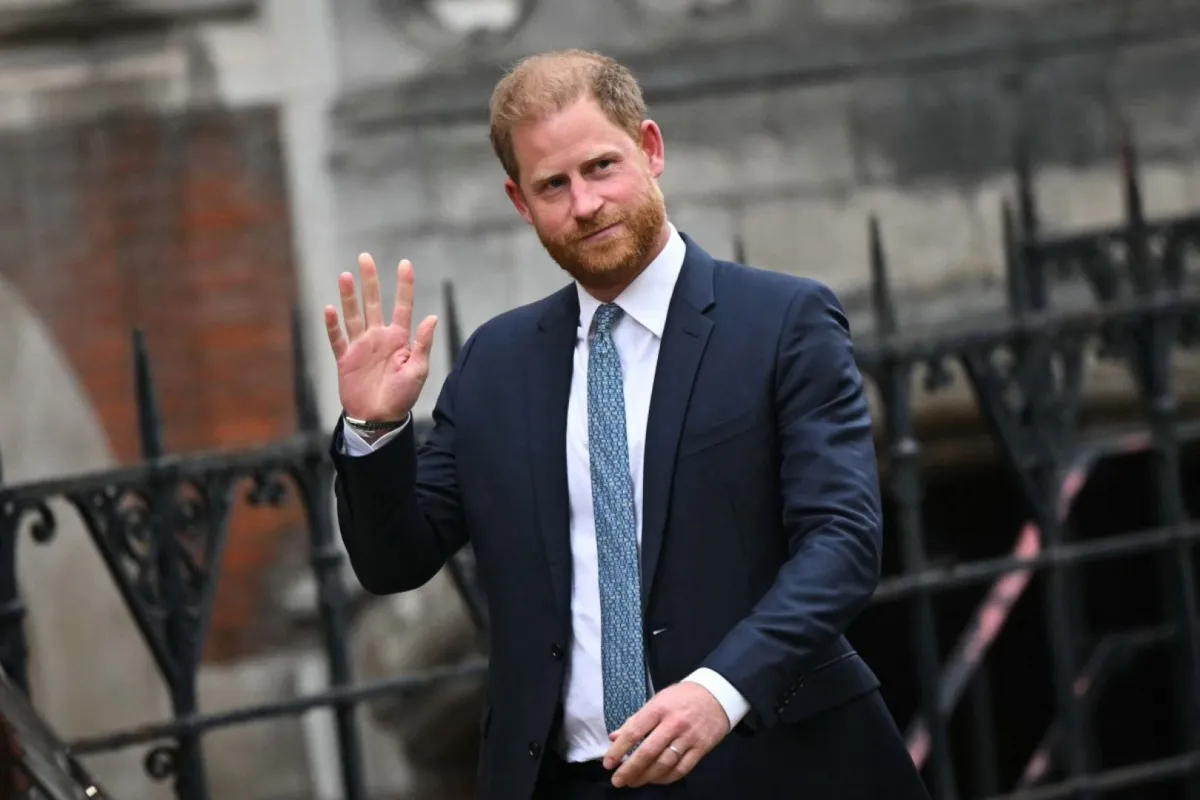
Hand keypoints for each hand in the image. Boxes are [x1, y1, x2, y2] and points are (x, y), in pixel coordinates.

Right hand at [324, 254, 437, 420]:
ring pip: (353, 315)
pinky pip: (337, 338)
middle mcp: (379, 337)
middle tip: (365, 257)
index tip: (405, 263)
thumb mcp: (418, 370)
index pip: (403, 306)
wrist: (379, 418)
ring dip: (348, 296)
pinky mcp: (345, 359)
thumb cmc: (402, 396)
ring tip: (345, 275)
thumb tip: (432, 317)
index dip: (404, 285)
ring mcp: (360, 347)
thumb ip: (422, 343)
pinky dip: (333, 325)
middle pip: (373, 303)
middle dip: (370, 281)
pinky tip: (330, 309)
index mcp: (399, 339)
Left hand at [603, 682, 729, 788]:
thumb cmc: (683, 697)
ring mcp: (688, 738)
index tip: (608, 764)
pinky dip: (666, 778)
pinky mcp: (701, 749)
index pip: (634, 732)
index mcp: (659, 709)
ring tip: (634, 782)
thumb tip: (614, 737)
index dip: (619, 750)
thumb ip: (636, 719)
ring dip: (646, 777)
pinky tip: (655, 779)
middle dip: (629, 769)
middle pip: (648, 752)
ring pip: (664, 764)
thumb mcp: (657, 700)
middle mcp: (673, 724)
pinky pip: (681, 770)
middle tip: (618, 780)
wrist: (717, 695)